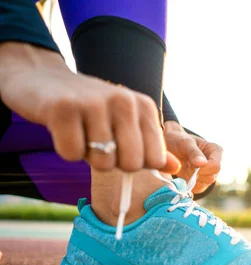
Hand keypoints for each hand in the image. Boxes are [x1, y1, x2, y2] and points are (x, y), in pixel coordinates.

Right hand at [0, 43, 180, 173]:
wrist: (43, 78)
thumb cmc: (91, 109)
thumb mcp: (127, 123)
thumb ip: (152, 147)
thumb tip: (176, 168)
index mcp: (145, 106)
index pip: (154, 159)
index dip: (136, 163)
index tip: (121, 148)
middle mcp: (124, 101)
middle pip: (132, 164)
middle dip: (113, 164)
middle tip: (98, 142)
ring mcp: (94, 103)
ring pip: (102, 163)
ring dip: (87, 156)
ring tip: (81, 131)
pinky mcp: (63, 108)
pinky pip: (71, 154)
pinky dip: (65, 150)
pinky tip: (63, 129)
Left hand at [163, 121, 222, 193]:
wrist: (169, 146)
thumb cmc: (177, 140)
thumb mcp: (185, 143)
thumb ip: (194, 152)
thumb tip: (203, 163)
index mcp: (216, 151)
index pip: (216, 167)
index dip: (203, 169)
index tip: (189, 164)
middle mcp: (215, 163)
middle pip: (211, 177)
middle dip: (195, 174)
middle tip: (185, 165)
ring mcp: (209, 174)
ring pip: (204, 184)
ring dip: (191, 178)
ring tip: (184, 167)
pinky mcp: (202, 183)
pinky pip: (197, 189)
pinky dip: (188, 184)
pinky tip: (184, 173)